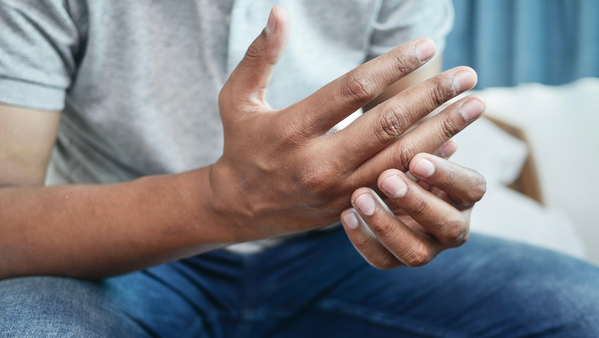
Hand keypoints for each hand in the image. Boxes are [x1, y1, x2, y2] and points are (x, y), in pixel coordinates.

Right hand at [209, 6, 483, 240]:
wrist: (239, 207)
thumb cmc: (241, 146)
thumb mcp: (237, 99)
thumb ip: (259, 56)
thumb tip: (280, 12)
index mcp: (292, 130)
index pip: (354, 91)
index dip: (394, 64)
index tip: (427, 46)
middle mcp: (319, 164)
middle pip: (388, 125)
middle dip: (433, 97)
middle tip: (469, 76)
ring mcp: (339, 190)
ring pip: (401, 158)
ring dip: (444, 131)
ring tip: (476, 106)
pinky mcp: (351, 206)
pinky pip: (397, 184)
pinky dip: (427, 164)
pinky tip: (453, 144)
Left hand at [340, 147, 485, 268]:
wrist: (379, 183)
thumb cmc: (405, 154)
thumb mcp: (414, 144)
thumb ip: (422, 136)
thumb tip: (428, 112)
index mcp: (465, 194)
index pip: (472, 188)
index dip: (447, 176)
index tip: (417, 159)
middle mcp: (453, 225)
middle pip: (448, 224)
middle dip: (416, 202)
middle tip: (386, 177)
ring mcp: (427, 247)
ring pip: (416, 252)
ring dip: (387, 225)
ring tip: (359, 196)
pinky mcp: (396, 259)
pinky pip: (383, 260)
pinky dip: (363, 239)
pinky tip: (346, 215)